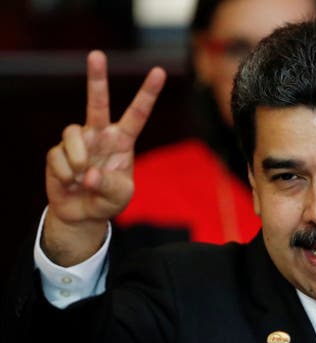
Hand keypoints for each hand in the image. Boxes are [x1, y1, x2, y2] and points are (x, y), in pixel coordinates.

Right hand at [43, 50, 165, 264]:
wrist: (83, 214)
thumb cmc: (108, 200)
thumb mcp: (121, 196)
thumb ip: (112, 186)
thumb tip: (89, 173)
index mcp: (123, 141)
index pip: (138, 114)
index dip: (148, 93)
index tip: (159, 72)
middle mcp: (100, 135)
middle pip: (97, 103)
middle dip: (96, 79)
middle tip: (97, 55)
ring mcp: (78, 142)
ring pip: (72, 133)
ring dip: (78, 159)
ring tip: (82, 177)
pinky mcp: (57, 153)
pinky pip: (59, 157)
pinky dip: (66, 175)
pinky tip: (70, 183)